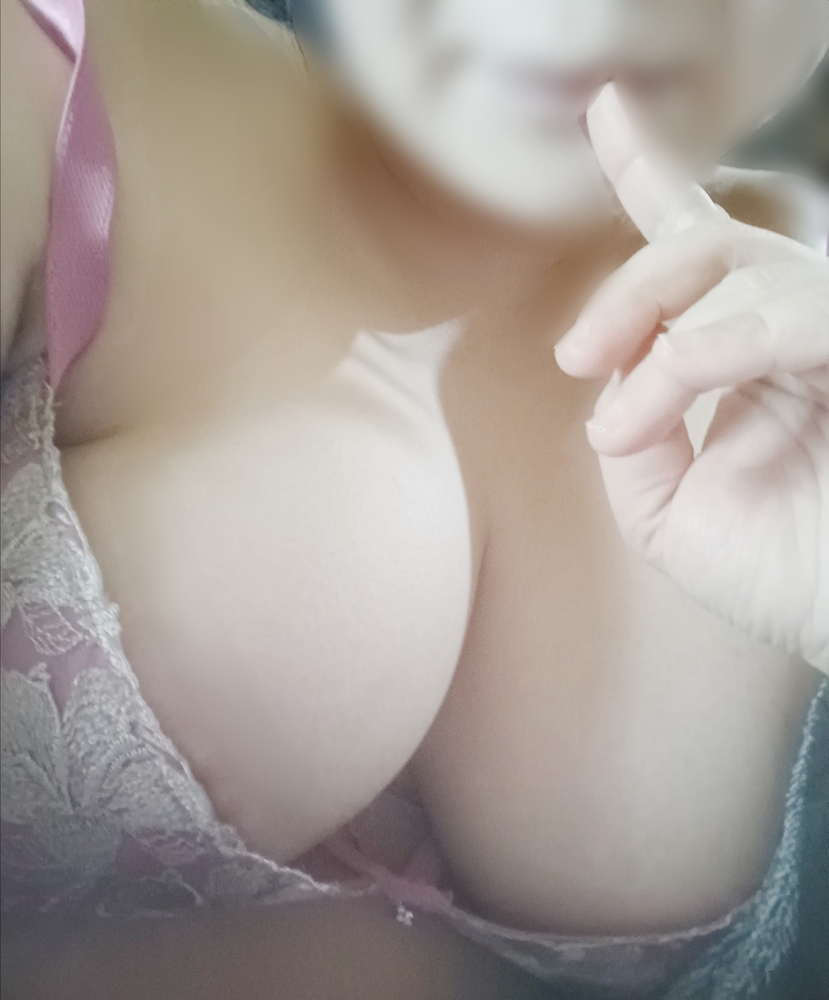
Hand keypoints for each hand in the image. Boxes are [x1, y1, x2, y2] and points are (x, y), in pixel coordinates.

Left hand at [555, 83, 828, 672]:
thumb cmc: (774, 579)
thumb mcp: (667, 511)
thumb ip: (635, 435)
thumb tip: (611, 377)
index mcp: (742, 358)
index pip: (699, 249)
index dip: (651, 172)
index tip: (604, 109)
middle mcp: (791, 333)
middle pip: (711, 244)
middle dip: (631, 286)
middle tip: (576, 354)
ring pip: (745, 266)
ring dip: (662, 332)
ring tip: (619, 416)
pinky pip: (792, 310)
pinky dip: (712, 348)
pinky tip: (667, 392)